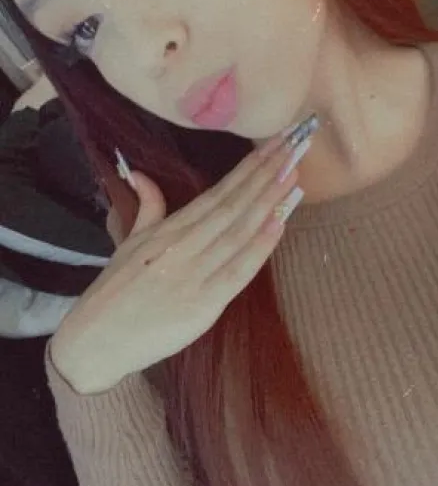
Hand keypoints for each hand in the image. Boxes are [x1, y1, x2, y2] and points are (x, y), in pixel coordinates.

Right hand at [51, 130, 309, 393]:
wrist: (95, 339)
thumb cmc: (114, 291)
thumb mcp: (128, 242)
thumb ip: (146, 208)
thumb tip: (141, 174)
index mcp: (168, 230)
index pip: (217, 192)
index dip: (247, 169)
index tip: (273, 146)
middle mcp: (183, 246)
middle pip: (233, 205)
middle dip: (265, 175)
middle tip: (294, 147)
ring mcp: (194, 274)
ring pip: (239, 231)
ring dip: (269, 202)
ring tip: (293, 176)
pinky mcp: (203, 304)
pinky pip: (237, 271)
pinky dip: (260, 247)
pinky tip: (279, 223)